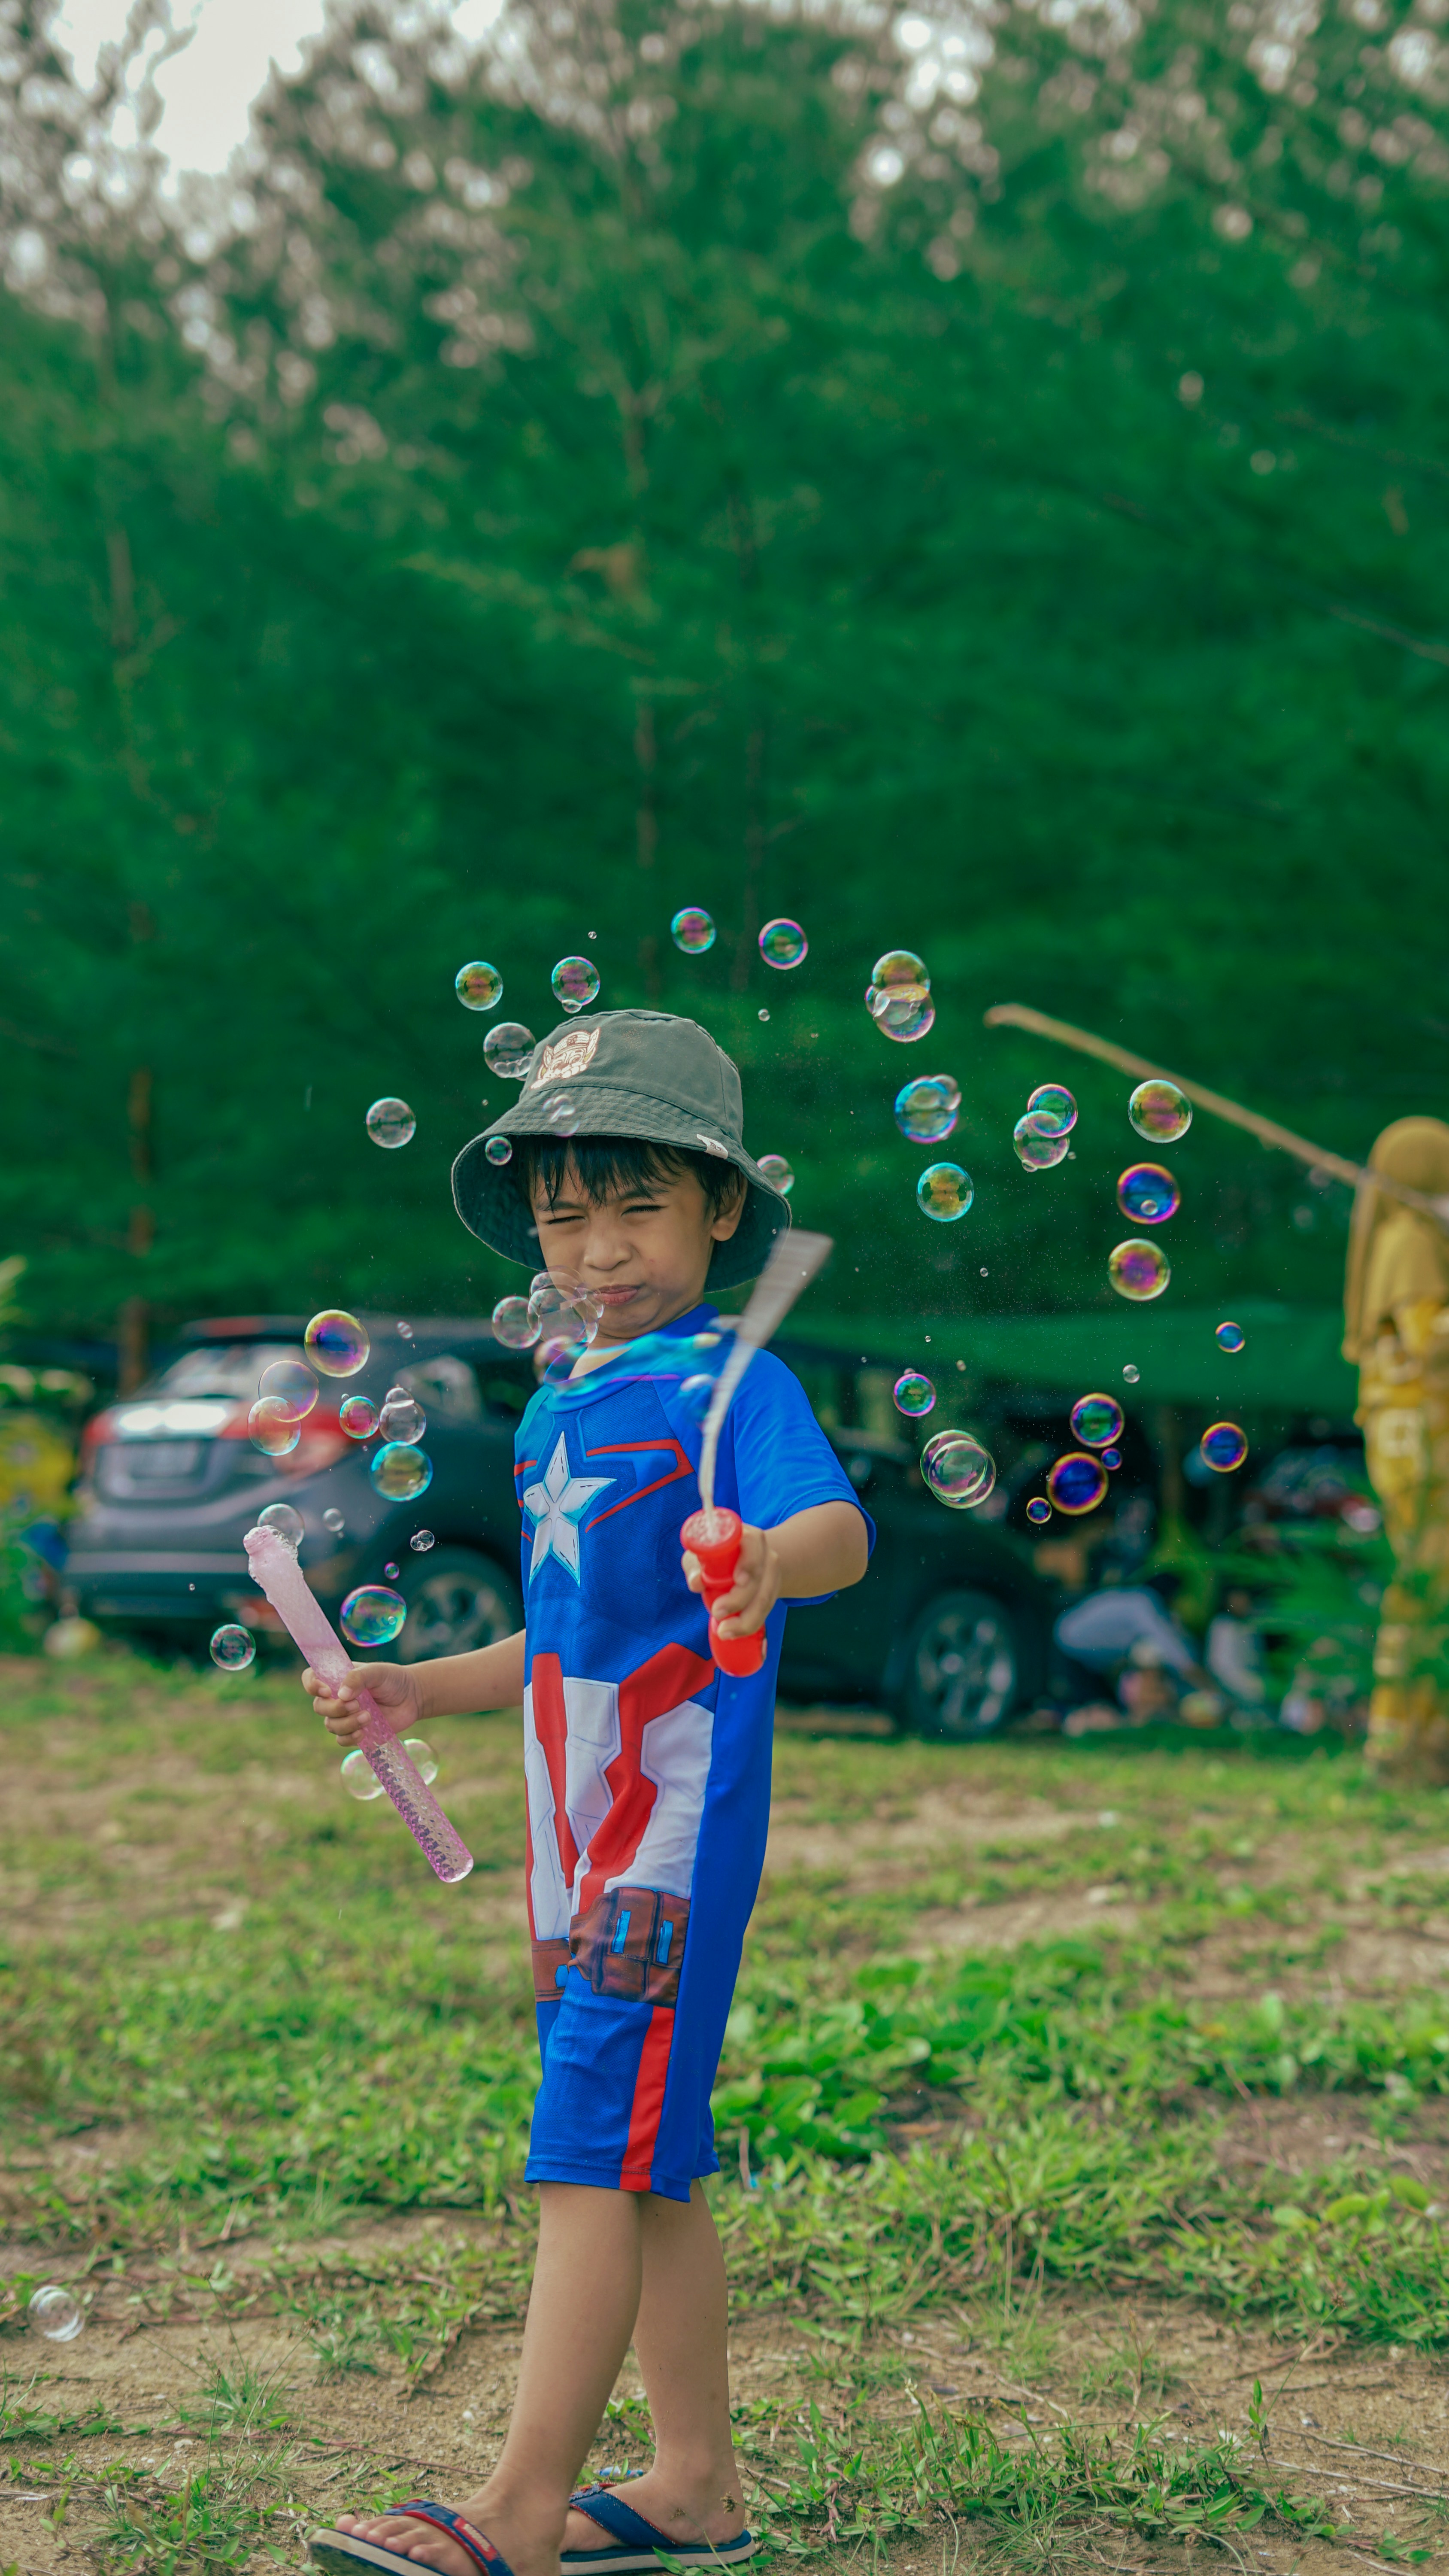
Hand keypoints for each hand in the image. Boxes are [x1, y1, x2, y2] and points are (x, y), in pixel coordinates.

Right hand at [301, 1659, 424, 1746]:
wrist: (412, 1698)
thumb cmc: (392, 1679)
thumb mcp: (377, 1672)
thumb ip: (358, 1678)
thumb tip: (340, 1695)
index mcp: (337, 1677)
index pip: (311, 1679)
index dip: (312, 1685)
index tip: (327, 1690)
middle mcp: (336, 1697)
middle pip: (319, 1706)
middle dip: (336, 1708)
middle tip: (358, 1705)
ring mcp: (344, 1715)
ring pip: (330, 1725)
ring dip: (347, 1723)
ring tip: (369, 1717)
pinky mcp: (354, 1731)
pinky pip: (341, 1740)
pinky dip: (349, 1738)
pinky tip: (363, 1733)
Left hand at [682, 1521, 779, 1639]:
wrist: (745, 1559)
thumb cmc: (716, 1555)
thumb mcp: (700, 1555)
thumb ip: (694, 1565)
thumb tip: (696, 1582)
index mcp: (746, 1536)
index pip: (752, 1542)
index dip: (748, 1561)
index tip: (738, 1580)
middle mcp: (764, 1552)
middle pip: (758, 1576)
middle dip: (739, 1598)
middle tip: (716, 1612)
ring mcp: (772, 1574)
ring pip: (765, 1598)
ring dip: (746, 1619)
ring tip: (724, 1632)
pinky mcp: (772, 1593)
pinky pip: (765, 1611)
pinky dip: (750, 1624)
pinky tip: (735, 1633)